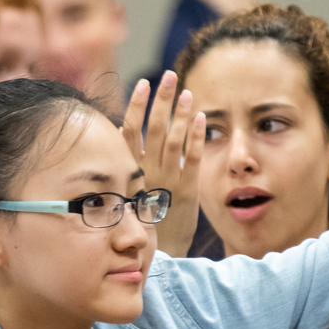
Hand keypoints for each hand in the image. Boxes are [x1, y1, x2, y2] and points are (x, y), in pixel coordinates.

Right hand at [122, 70, 205, 254]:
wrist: (159, 254)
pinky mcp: (188, 191)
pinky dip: (196, 137)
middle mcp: (147, 172)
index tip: (143, 83)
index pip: (129, 131)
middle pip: (153, 128)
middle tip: (169, 75)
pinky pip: (193, 159)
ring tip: (187, 91)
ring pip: (174, 140)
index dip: (137, 105)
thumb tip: (126, 141)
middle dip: (162, 99)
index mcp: (131, 171)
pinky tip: (201, 118)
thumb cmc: (142, 223)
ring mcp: (168, 180)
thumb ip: (129, 168)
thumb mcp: (128, 193)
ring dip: (181, 113)